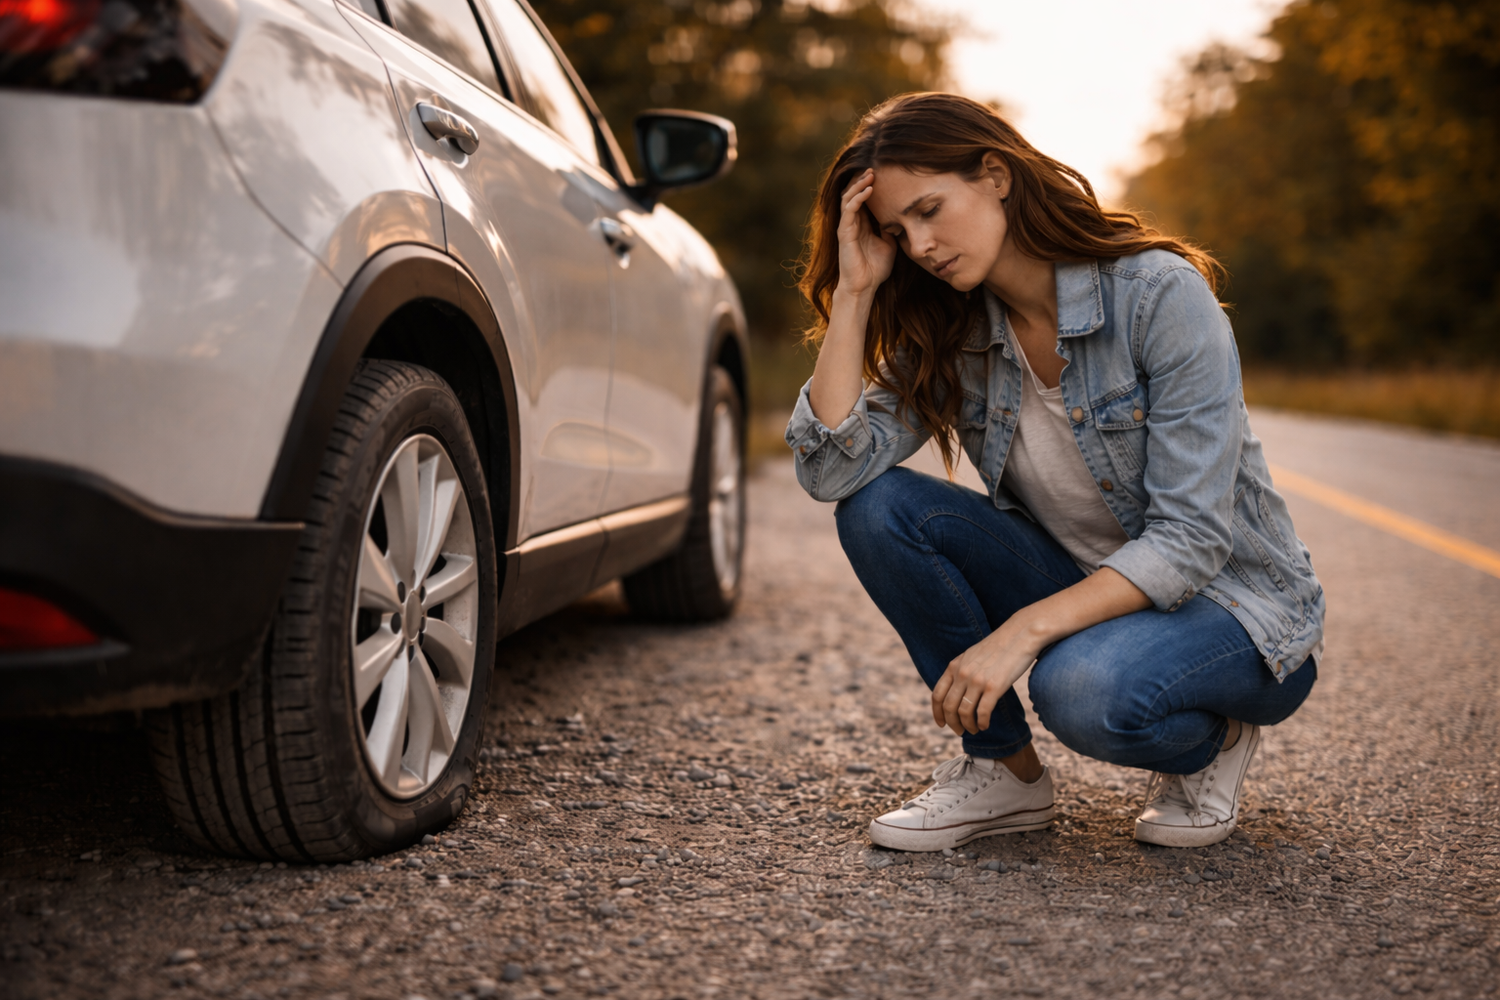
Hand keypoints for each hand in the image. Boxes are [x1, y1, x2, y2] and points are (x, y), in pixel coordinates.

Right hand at [836, 169, 896, 297]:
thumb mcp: (889, 245)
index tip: (883, 173)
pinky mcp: (844, 233)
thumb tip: (898, 217)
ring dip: (859, 184)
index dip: (869, 185)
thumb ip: (890, 230)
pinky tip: (868, 189)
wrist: (865, 287)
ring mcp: (846, 227)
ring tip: (870, 174)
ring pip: (848, 197)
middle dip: (862, 179)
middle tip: (875, 167)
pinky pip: (848, 210)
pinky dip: (857, 197)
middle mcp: (852, 223)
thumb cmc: (875, 269)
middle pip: (853, 193)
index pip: (863, 199)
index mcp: (862, 224)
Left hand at [930, 621, 1042, 735]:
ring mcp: (977, 680)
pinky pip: (982, 712)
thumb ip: (962, 670)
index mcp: (954, 666)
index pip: (937, 695)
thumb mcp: (972, 655)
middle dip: (953, 724)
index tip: (941, 724)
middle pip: (949, 708)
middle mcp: (962, 674)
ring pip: (964, 713)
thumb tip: (958, 691)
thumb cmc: (999, 647)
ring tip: (975, 729)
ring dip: (968, 726)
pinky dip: (982, 723)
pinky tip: (985, 725)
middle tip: (960, 732)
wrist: (1021, 634)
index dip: (937, 713)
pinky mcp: (995, 686)